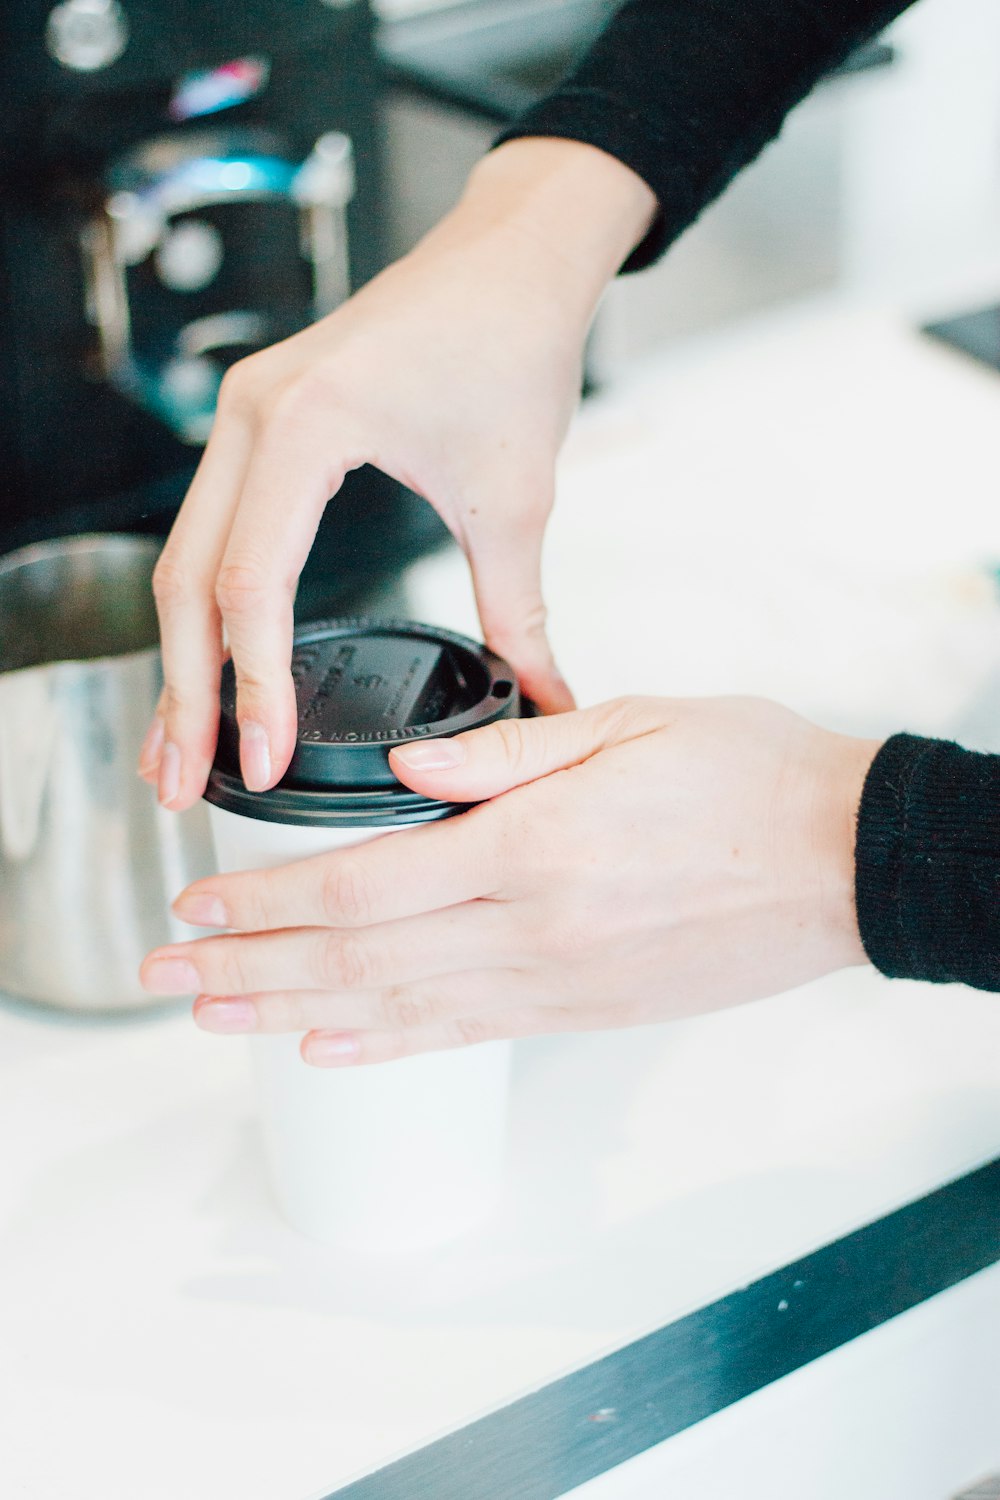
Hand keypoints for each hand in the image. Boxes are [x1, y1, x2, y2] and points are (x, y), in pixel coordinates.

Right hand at [138, 138, 655, 809]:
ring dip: (180, 657)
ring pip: (185, 557)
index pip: (253, 585)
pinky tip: (211, 663)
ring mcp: (246, 412)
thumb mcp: (515, 499)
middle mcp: (252, 412)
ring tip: (179, 747)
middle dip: (184, 693)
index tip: (264, 762)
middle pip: (187, 580)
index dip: (254, 687)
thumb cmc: (514, 345)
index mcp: (305, 424)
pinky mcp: (262, 421)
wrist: (513, 256)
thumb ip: (520, 615)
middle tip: (186, 782)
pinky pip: (213, 527)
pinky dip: (207, 606)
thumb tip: (545, 701)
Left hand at [141, 696, 879, 1063]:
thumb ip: (510, 749)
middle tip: (166, 980)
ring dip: (295, 1014)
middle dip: (251, 968)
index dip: (269, 898)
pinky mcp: (586, 1011)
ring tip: (217, 1020)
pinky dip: (389, 1045)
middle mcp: (533, 927)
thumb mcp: (634, 723)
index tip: (198, 906)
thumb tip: (410, 763)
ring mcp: (558, 982)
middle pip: (359, 955)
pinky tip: (329, 1050)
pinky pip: (468, 1035)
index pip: (365, 881)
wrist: (846, 861)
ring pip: (398, 1008)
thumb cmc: (750, 777)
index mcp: (535, 844)